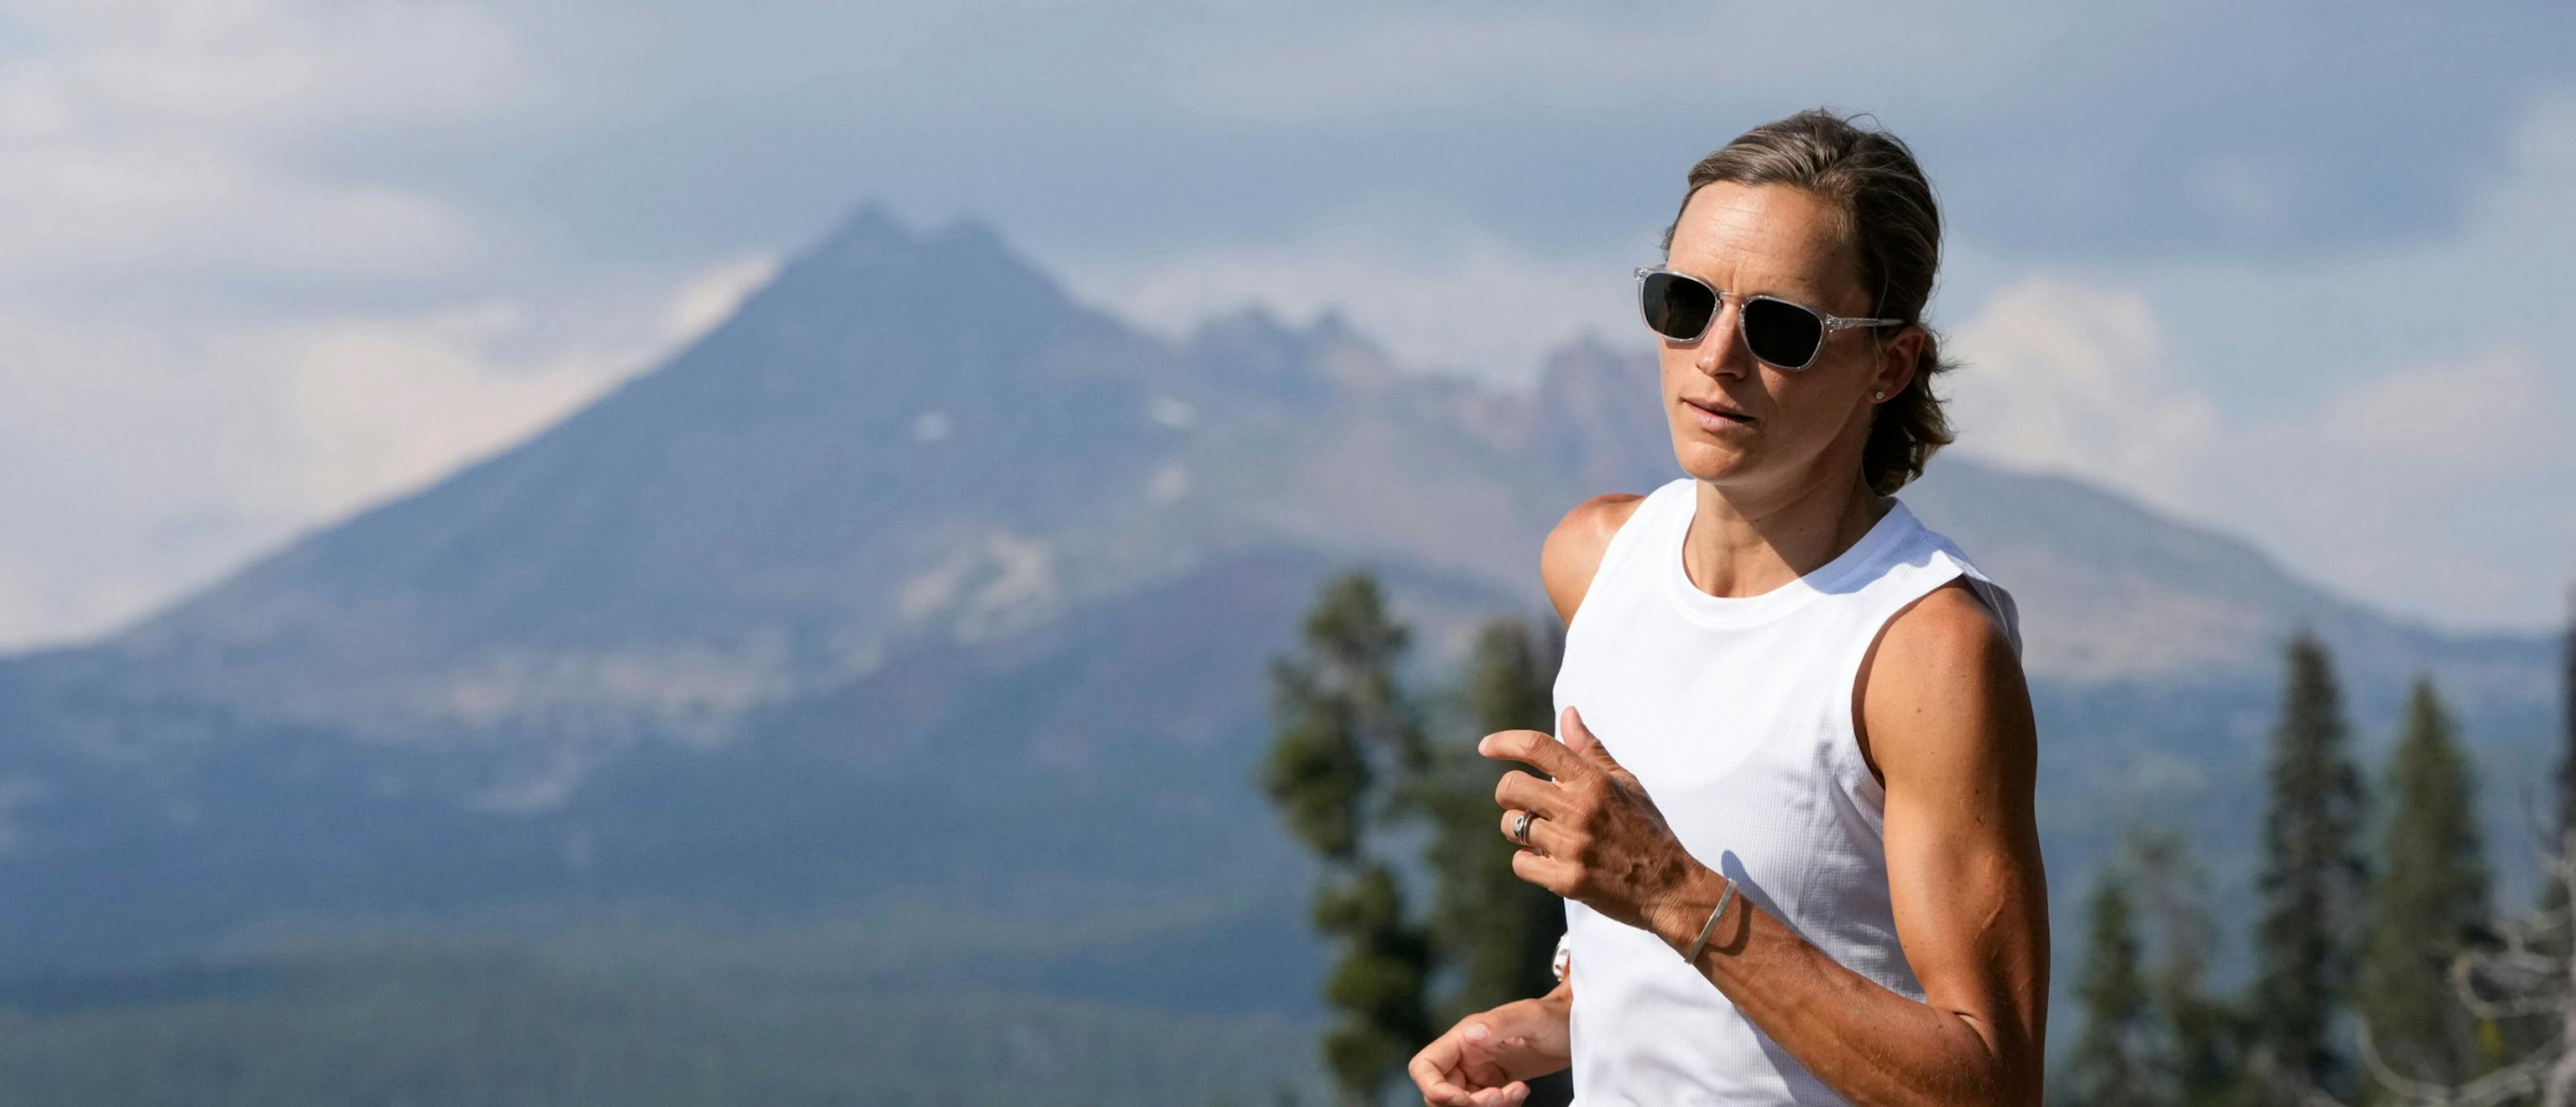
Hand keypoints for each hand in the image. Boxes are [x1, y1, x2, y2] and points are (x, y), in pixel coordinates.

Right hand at [1407, 996, 1570, 1105]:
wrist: (1574, 1027)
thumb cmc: (1555, 1016)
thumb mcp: (1532, 1017)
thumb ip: (1500, 1023)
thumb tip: (1469, 1035)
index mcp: (1463, 1037)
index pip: (1424, 1067)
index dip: (1435, 1089)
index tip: (1464, 1101)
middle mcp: (1464, 1056)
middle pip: (1440, 1093)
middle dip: (1467, 1105)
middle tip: (1499, 1097)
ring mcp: (1477, 1073)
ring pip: (1462, 1105)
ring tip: (1517, 1092)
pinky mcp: (1492, 1086)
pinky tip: (1521, 1092)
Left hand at [1480, 705, 1710, 935]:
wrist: (1670, 887)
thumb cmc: (1646, 830)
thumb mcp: (1626, 783)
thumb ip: (1591, 750)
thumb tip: (1568, 713)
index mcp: (1593, 781)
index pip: (1537, 747)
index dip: (1504, 742)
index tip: (1486, 747)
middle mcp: (1579, 809)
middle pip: (1511, 787)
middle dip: (1509, 794)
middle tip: (1525, 803)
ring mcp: (1572, 846)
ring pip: (1512, 826)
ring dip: (1520, 829)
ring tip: (1545, 835)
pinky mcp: (1567, 880)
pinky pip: (1521, 863)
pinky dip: (1529, 862)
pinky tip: (1550, 861)